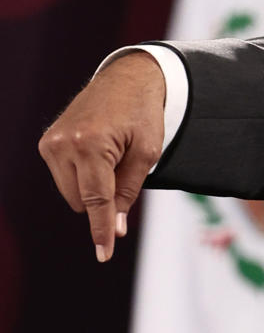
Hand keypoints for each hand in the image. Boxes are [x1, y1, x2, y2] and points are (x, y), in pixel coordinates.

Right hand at [38, 52, 166, 261]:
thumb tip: (116, 229)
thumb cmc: (142, 114)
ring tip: (111, 154)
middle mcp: (63, 144)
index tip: (104, 254)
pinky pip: (64, 179)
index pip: (96, 199)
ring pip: (71, 194)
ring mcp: (51, 143)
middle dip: (104, 199)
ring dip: (92, 187)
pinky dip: (82, 176)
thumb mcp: (147, 153)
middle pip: (81, 201)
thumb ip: (129, 192)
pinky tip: (97, 152)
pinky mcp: (47, 143)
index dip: (102, 229)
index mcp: (90, 144)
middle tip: (125, 166)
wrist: (126, 78)